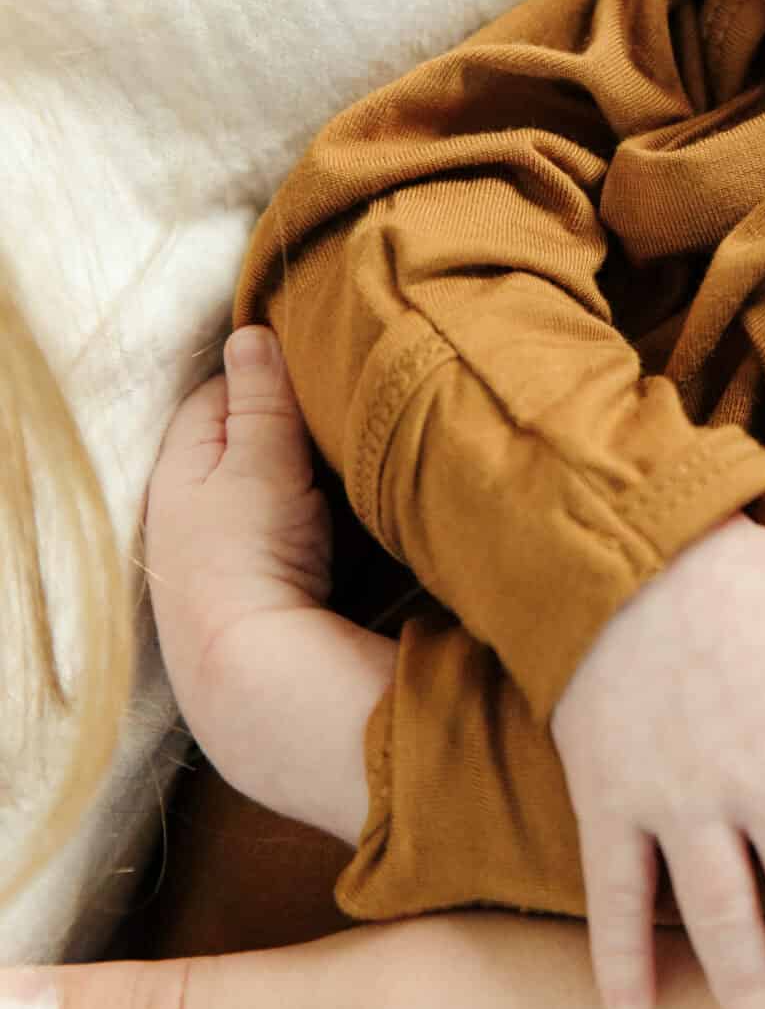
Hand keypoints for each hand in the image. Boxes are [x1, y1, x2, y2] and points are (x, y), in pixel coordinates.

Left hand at [145, 328, 393, 840]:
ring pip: (260, 492)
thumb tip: (249, 332)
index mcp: (176, 466)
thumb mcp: (259, 461)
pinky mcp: (247, 594)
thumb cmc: (248, 556)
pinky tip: (336, 525)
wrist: (251, 676)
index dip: (265, 375)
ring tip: (343, 467)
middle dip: (282, 427)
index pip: (217, 395)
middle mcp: (182, 510)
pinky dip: (303, 522)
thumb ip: (260, 398)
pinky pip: (277, 534)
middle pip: (237, 445)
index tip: (315, 368)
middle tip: (337, 414)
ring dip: (295, 479)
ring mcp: (214, 557)